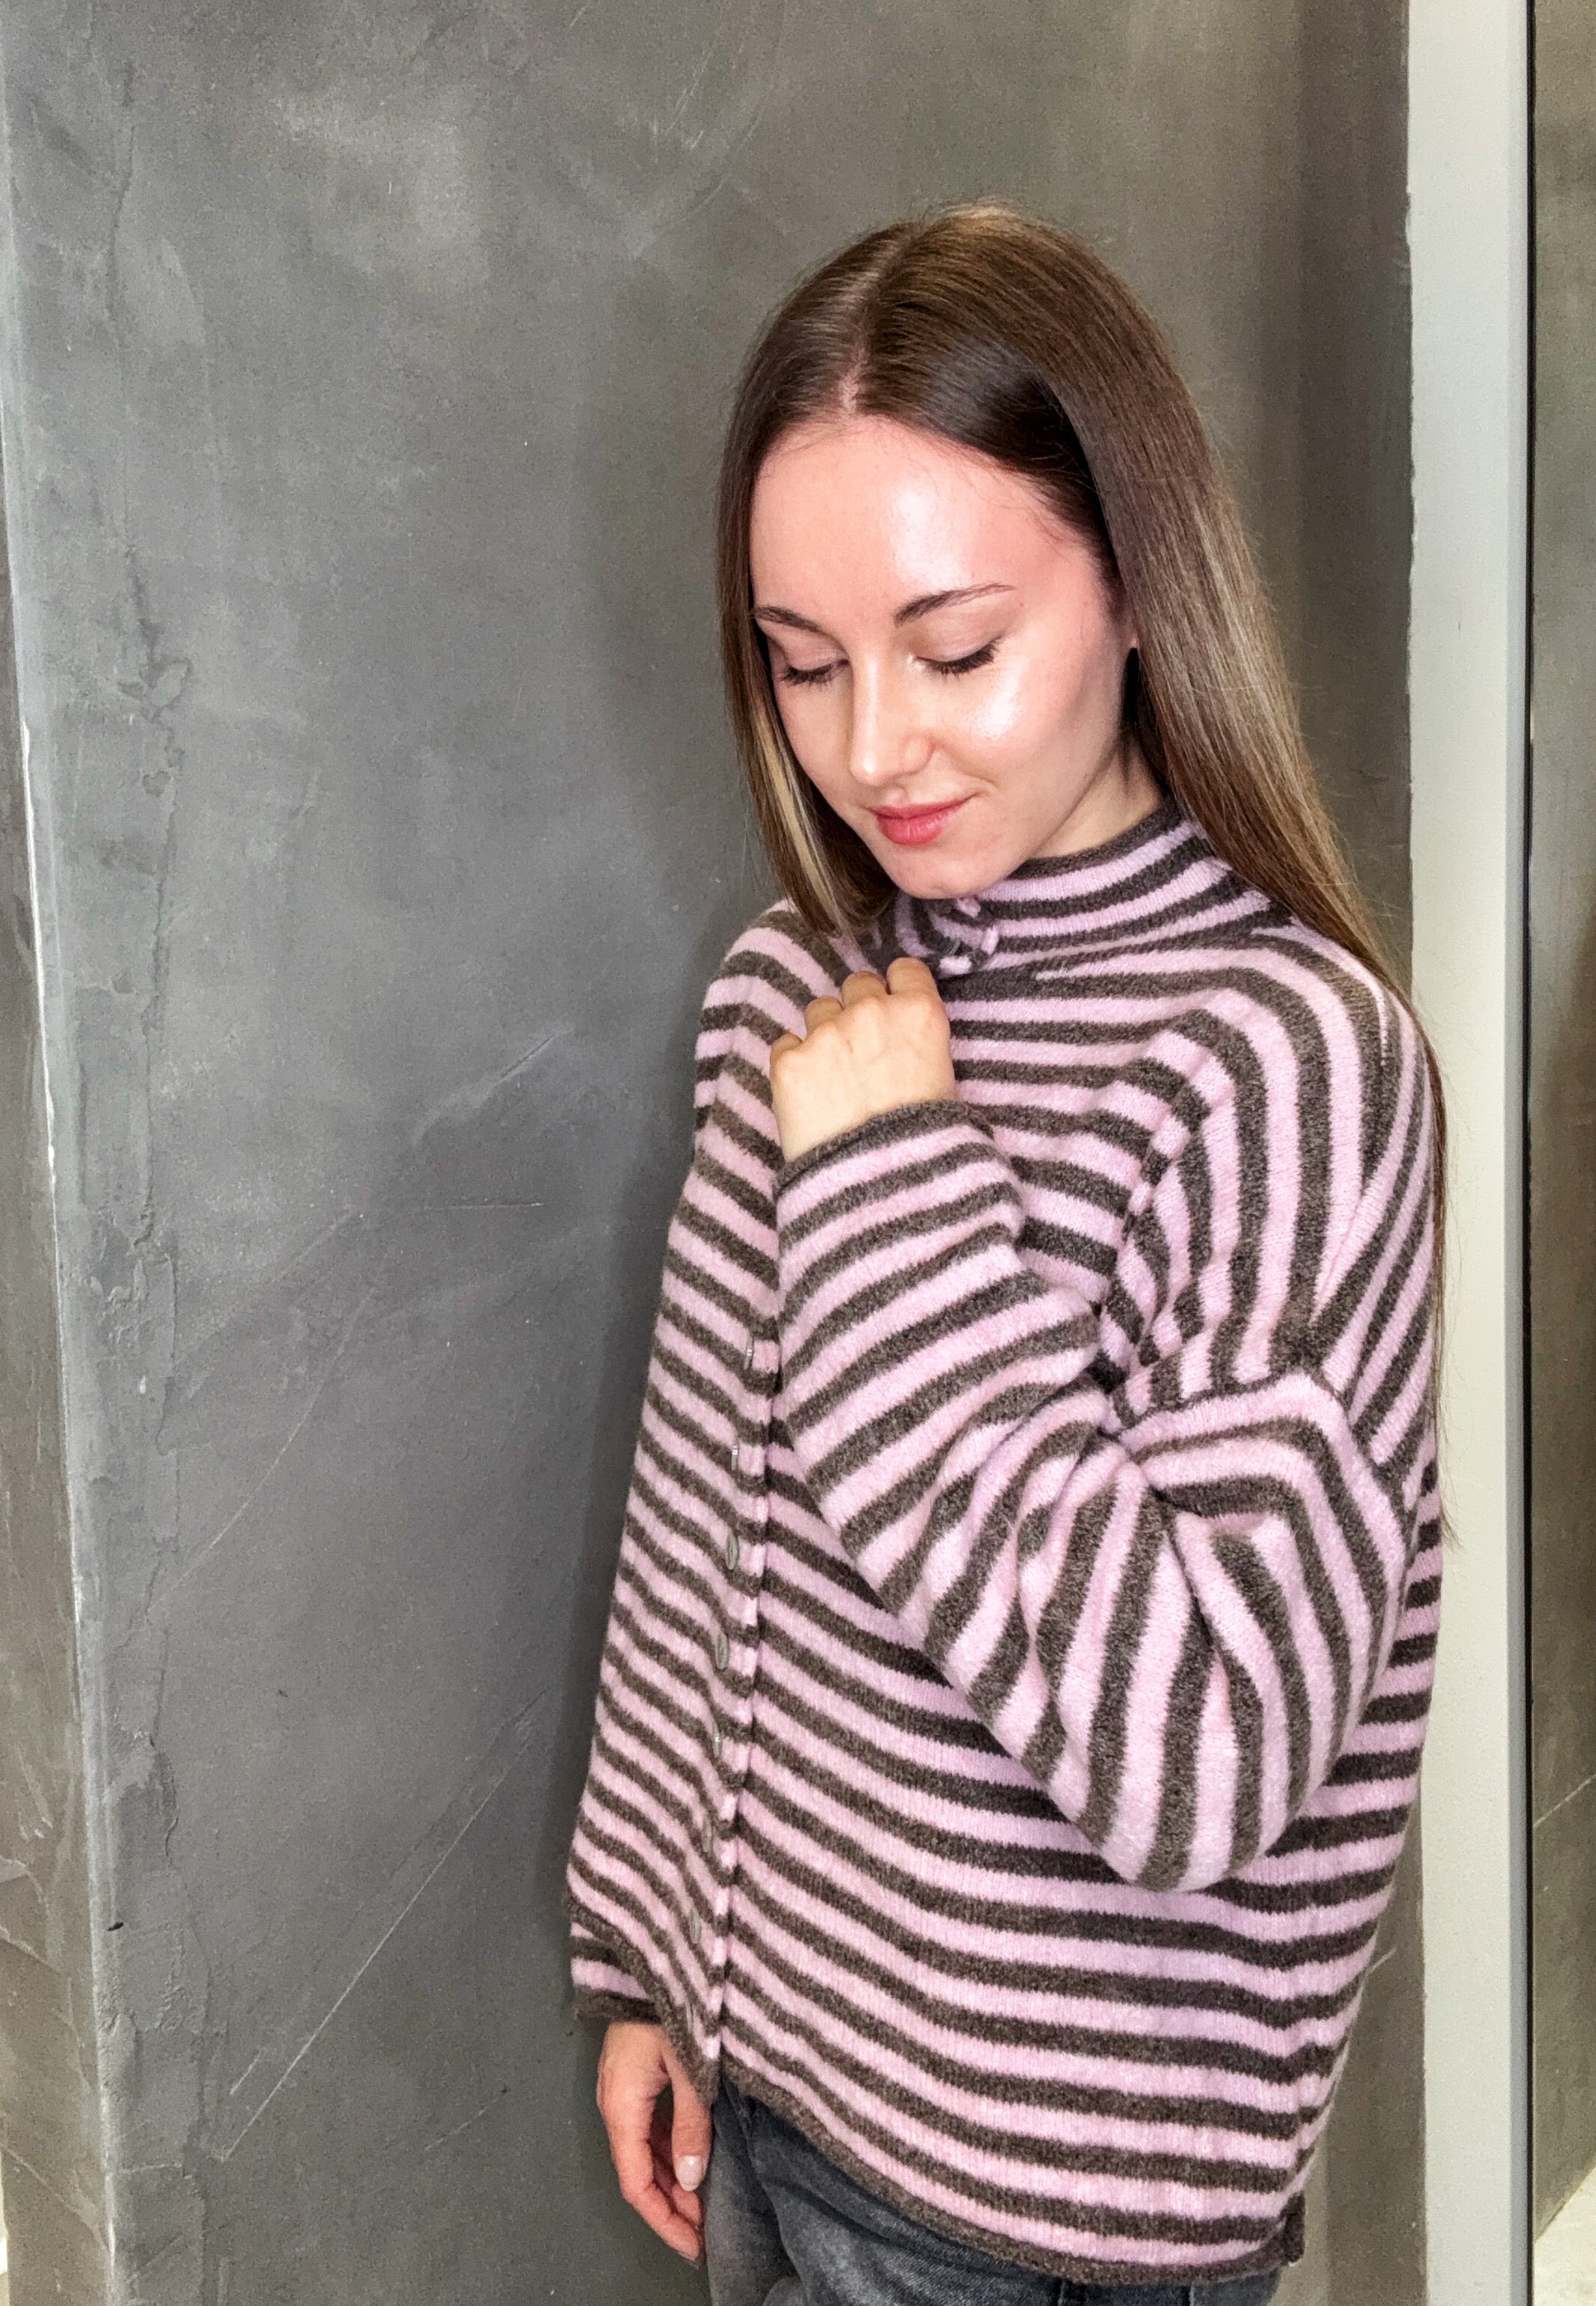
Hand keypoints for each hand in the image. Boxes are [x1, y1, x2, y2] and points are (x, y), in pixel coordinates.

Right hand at [595, 2020, 711, 2262]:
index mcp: (621, 2107)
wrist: (653, 1955)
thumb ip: (692, 2126)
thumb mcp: (688, 2067)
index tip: (694, 2245)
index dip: (664, 2220)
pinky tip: (692, 2160)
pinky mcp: (635, 2074)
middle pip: (638, 2172)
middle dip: (671, 2207)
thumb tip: (693, 2179)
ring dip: (671, 2181)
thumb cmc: (669, 2003)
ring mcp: (623, 2089)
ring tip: (705, 2204)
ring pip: (643, 2152)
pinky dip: (669, 2153)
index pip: (636, 2184)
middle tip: (707, 2232)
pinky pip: (648, 2127)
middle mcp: (615, 2104)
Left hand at [770, 958, 956, 1163]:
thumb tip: (902, 1037)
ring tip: (833, 1078)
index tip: (892, 1007)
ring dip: (824, 1034)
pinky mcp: (788, 1061)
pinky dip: (794, 1063)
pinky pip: (785, 1044)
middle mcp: (871, 1011)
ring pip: (818, 1010)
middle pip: (857, 984)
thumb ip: (919, 1041)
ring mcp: (825, 1034)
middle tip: (861, 1051)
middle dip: (858, 1010)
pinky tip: (808, 1095)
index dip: (896, 989)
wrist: (882, 1188)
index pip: (904, 969)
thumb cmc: (926, 1143)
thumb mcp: (945, 1081)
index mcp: (919, 1013)